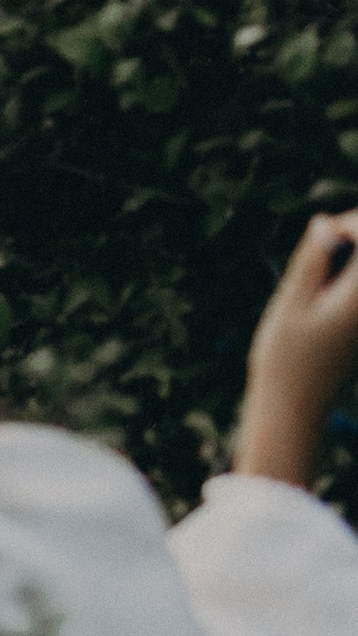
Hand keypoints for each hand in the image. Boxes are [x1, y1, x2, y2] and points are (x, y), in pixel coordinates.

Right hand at [236, 210, 357, 483]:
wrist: (295, 412)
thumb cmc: (286, 362)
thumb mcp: (290, 304)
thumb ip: (311, 261)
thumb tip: (325, 223)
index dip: (351, 226)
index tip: (321, 233)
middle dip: (354, 239)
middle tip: (325, 241)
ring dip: (351, 261)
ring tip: (324, 264)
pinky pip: (357, 296)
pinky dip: (348, 283)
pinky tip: (325, 290)